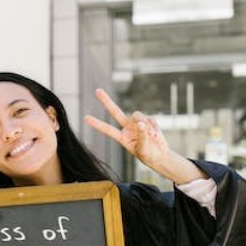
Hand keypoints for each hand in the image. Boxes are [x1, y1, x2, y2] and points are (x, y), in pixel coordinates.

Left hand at [84, 89, 206, 183]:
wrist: (160, 155)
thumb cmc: (148, 155)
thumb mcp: (143, 149)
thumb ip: (142, 136)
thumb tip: (142, 124)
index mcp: (122, 137)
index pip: (108, 129)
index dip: (97, 124)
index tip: (85, 118)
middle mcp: (127, 128)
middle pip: (116, 112)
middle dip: (106, 101)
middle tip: (97, 91)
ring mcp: (137, 123)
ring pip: (137, 115)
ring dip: (144, 123)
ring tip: (151, 136)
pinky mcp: (147, 120)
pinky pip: (150, 119)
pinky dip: (154, 127)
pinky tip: (155, 135)